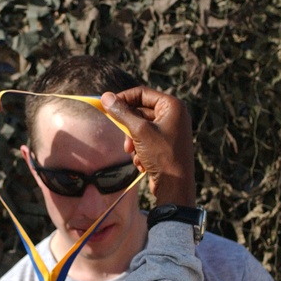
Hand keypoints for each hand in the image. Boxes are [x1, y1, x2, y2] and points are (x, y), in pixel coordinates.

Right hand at [100, 87, 195, 206]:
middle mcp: (173, 115)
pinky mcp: (165, 144)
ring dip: (133, 141)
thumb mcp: (139, 131)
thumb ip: (122, 113)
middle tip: (125, 141)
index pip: (142, 93)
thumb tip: (106, 97)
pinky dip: (140, 150)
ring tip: (134, 154)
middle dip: (129, 128)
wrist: (175, 186)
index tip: (106, 106)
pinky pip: (145, 140)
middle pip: (140, 111)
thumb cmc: (162, 155)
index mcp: (172, 106)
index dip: (123, 98)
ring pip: (140, 128)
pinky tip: (142, 163)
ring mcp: (170, 130)